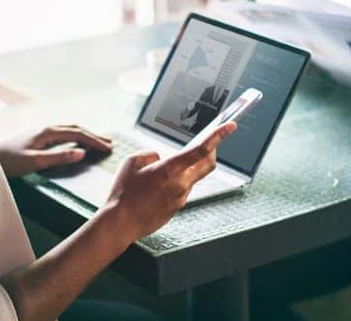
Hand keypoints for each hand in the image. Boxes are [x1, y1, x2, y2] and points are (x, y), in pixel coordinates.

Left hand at [0, 125, 111, 177]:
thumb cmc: (8, 162)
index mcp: (47, 132)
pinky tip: (73, 141)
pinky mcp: (34, 137)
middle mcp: (44, 128)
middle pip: (75, 128)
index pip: (77, 134)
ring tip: (96, 140)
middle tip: (110, 142)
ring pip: (67, 130)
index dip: (94, 141)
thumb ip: (59, 157)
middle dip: (93, 135)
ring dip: (84, 134)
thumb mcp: (35, 162)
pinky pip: (60, 133)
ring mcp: (39, 131)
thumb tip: (81, 152)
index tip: (108, 148)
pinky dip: (73, 136)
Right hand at [103, 122, 236, 241]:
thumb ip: (151, 154)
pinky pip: (182, 190)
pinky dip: (176, 183)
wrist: (121, 223)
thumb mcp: (132, 162)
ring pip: (193, 177)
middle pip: (208, 164)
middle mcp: (180, 184)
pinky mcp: (177, 208)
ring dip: (186, 169)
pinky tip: (157, 187)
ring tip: (161, 172)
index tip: (230, 126)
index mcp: (170, 169)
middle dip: (212, 151)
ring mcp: (181, 198)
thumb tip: (161, 158)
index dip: (218, 135)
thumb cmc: (123, 194)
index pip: (201, 149)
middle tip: (209, 143)